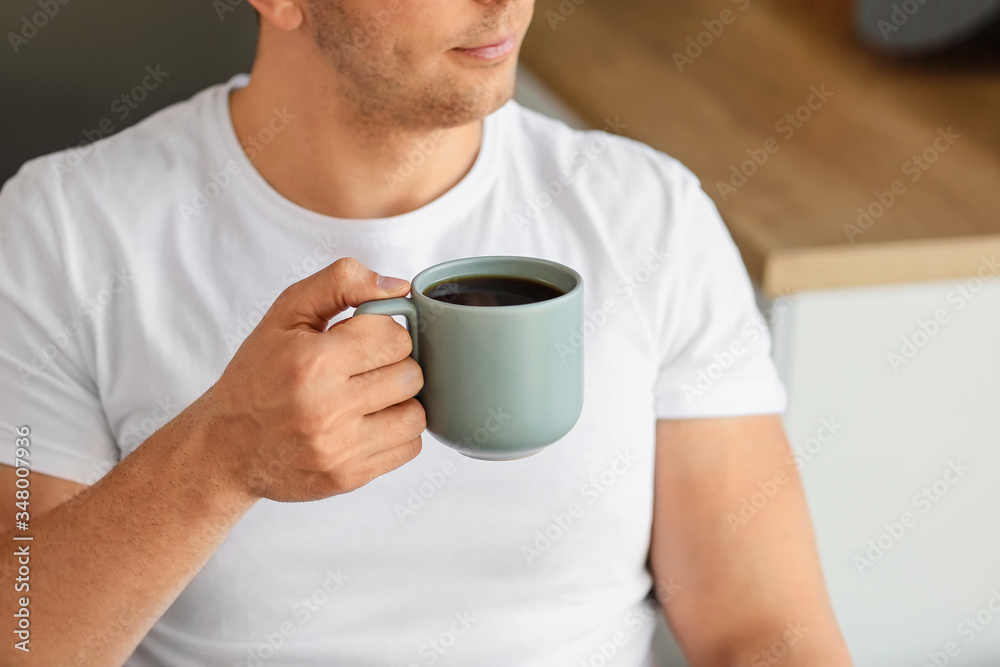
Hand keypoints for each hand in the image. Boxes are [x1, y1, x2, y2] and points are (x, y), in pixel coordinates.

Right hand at [198, 257, 424, 501]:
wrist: (226, 446)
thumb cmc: (258, 375)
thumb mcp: (286, 313)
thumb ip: (341, 283)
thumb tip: (397, 287)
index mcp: (313, 361)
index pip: (395, 337)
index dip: (384, 333)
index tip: (364, 340)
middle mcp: (328, 408)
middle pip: (410, 375)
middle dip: (393, 366)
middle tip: (365, 368)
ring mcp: (340, 448)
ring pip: (416, 415)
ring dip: (400, 402)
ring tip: (370, 396)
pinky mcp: (348, 477)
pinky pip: (408, 448)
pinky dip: (397, 433)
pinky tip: (369, 423)